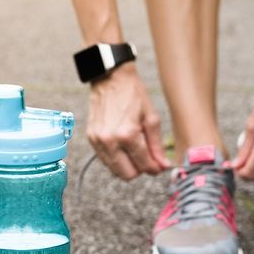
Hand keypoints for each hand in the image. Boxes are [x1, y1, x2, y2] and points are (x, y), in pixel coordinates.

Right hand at [87, 63, 171, 179]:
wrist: (111, 78)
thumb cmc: (133, 95)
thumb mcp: (151, 118)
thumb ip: (156, 146)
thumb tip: (162, 165)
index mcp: (127, 135)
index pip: (143, 165)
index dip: (154, 168)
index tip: (159, 166)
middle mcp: (109, 141)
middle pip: (127, 175)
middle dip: (140, 169)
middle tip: (147, 159)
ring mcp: (98, 141)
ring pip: (114, 170)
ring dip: (127, 165)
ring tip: (135, 150)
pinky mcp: (91, 138)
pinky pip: (105, 160)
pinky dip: (116, 158)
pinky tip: (123, 146)